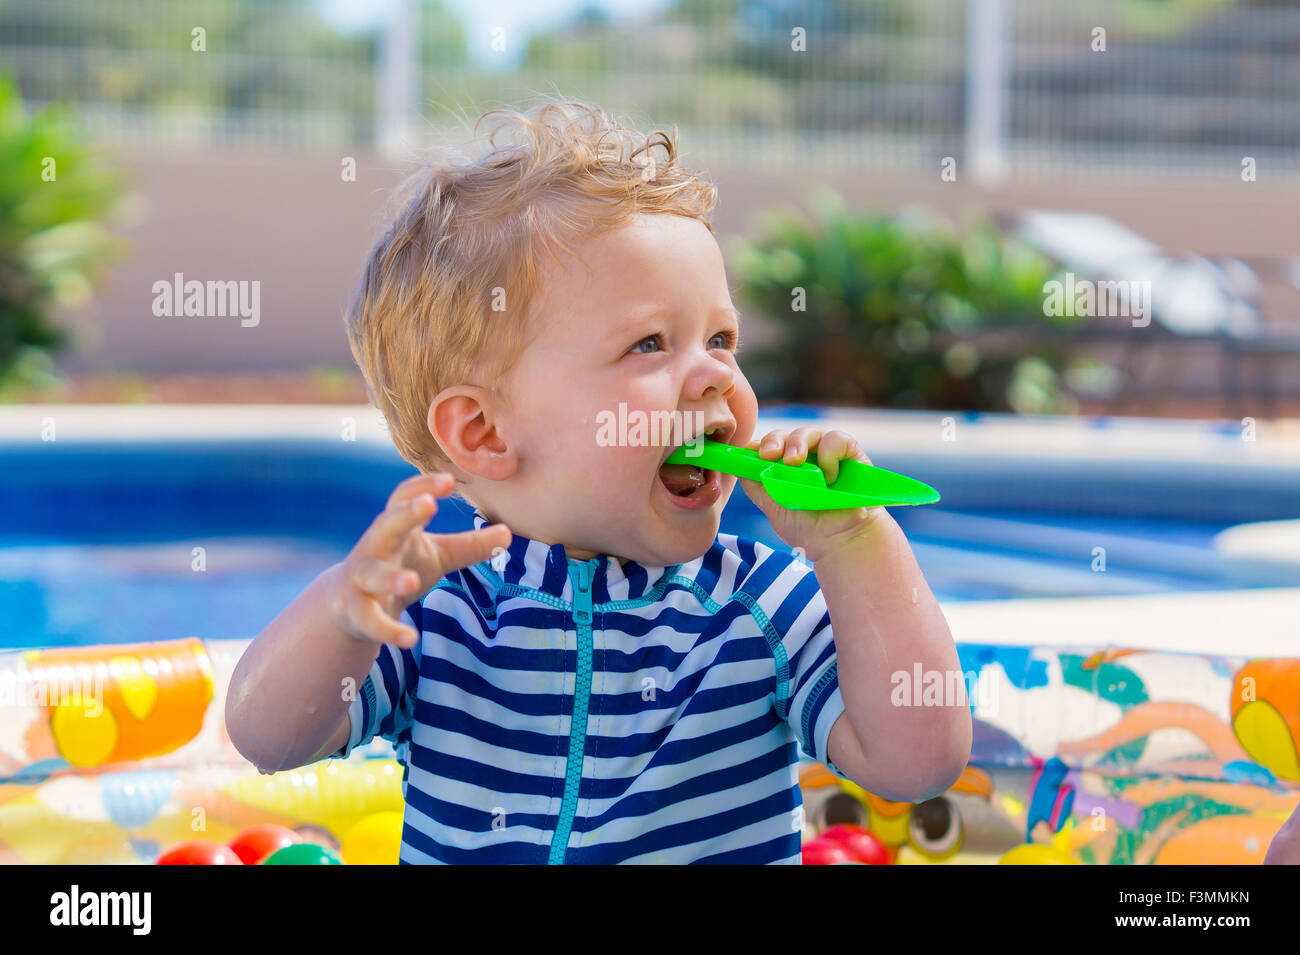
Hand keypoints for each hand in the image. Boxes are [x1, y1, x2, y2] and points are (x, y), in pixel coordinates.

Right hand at [327, 473, 510, 647]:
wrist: (349, 606)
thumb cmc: (399, 567)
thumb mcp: (438, 556)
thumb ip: (470, 545)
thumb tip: (509, 533)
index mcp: (397, 529)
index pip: (404, 498)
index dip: (423, 486)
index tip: (449, 480)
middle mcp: (376, 548)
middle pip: (385, 525)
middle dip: (404, 514)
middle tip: (427, 504)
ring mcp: (361, 579)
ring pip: (372, 574)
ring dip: (390, 578)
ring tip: (411, 582)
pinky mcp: (354, 610)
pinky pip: (369, 619)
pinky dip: (388, 630)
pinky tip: (409, 639)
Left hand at [737, 427, 886, 562]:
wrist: (841, 544)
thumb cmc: (808, 529)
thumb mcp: (774, 508)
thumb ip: (757, 486)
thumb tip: (740, 465)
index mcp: (784, 468)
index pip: (768, 446)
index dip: (758, 446)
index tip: (752, 455)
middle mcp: (805, 457)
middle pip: (785, 435)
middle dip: (774, 440)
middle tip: (770, 454)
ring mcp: (827, 454)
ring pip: (809, 432)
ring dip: (797, 442)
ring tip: (794, 461)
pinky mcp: (851, 455)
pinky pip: (836, 439)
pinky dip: (829, 452)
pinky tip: (828, 476)